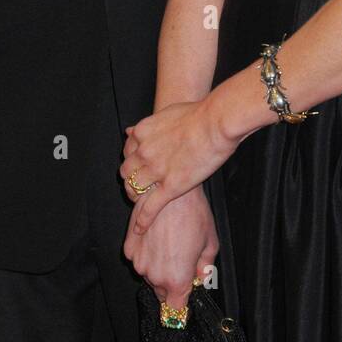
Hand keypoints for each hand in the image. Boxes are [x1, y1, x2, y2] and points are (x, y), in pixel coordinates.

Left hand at [120, 100, 238, 233]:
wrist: (216, 122)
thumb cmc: (199, 113)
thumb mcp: (167, 113)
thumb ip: (148, 124)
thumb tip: (131, 129)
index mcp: (142, 132)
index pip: (126, 151)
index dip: (131, 161)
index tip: (136, 166)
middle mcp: (144, 152)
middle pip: (127, 172)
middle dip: (131, 180)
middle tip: (138, 186)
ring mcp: (156, 170)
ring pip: (135, 189)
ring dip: (136, 198)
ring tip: (139, 205)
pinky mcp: (170, 186)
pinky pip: (150, 207)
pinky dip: (142, 220)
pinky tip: (139, 229)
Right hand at [123, 186, 218, 309]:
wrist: (167, 189)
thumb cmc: (193, 214)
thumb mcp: (210, 242)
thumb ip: (205, 268)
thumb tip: (199, 279)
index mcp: (176, 280)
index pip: (175, 311)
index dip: (182, 305)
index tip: (185, 298)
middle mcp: (154, 276)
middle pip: (162, 292)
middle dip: (172, 283)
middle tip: (182, 259)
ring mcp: (139, 262)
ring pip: (149, 276)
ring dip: (158, 268)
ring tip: (170, 243)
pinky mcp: (129, 248)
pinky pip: (139, 260)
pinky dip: (146, 254)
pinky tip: (157, 237)